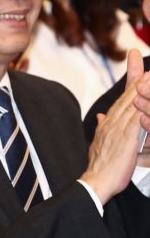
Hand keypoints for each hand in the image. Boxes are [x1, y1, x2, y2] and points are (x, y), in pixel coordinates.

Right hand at [82, 49, 146, 201]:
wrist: (94, 183)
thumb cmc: (99, 168)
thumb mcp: (99, 144)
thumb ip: (103, 128)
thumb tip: (100, 116)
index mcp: (108, 123)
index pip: (123, 97)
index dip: (131, 78)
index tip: (135, 61)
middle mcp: (112, 122)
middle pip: (128, 94)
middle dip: (136, 75)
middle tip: (139, 55)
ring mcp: (118, 129)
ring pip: (133, 103)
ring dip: (142, 86)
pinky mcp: (126, 139)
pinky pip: (138, 119)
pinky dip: (143, 106)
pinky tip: (148, 96)